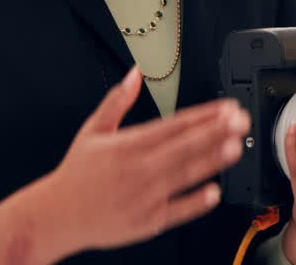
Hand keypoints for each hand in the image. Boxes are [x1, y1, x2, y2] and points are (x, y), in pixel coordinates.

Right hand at [0, 68, 249, 263]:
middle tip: (240, 121)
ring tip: (235, 147)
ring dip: (212, 160)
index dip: (203, 115)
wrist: (55, 215)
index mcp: (128, 144)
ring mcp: (143, 196)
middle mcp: (138, 169)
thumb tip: (133, 74)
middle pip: (184, 146)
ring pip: (184, 175)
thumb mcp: (93, 130)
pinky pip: (175, 211)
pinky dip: (195, 202)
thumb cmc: (76, 175)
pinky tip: (214, 192)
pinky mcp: (146, 221)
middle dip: (215, 132)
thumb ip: (117, 100)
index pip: (173, 125)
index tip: (226, 107)